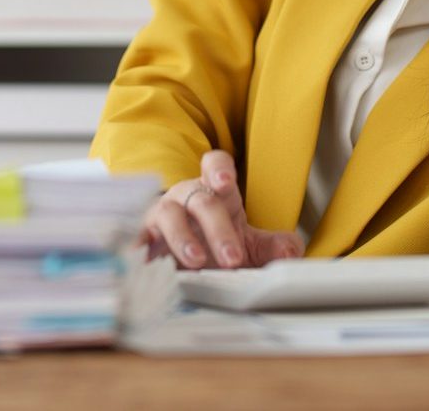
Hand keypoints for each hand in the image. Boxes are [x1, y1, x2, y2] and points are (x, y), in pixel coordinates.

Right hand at [140, 150, 303, 268]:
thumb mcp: (246, 244)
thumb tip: (291, 250)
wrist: (177, 258)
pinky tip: (145, 262)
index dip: (219, 171)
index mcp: (213, 190)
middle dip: (218, 229)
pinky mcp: (142, 237)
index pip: (215, 166)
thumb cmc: (212, 242)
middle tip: (233, 258)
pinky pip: (138, 239)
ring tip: (197, 261)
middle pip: (201, 201)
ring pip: (168, 216)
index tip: (226, 184)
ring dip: (183, 238)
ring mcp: (161, 215)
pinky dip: (140, 249)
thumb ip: (270, 246)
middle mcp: (185, 197)